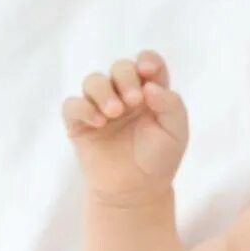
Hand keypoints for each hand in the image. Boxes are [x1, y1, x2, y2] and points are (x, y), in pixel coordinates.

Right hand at [62, 50, 188, 204]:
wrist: (137, 190)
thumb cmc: (159, 159)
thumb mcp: (176, 133)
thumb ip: (171, 105)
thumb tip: (150, 85)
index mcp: (150, 93)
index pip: (147, 63)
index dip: (147, 60)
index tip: (148, 71)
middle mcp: (124, 95)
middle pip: (120, 67)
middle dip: (126, 77)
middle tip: (134, 101)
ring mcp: (101, 107)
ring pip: (94, 81)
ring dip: (104, 91)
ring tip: (114, 112)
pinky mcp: (80, 123)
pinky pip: (72, 104)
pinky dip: (83, 107)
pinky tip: (98, 122)